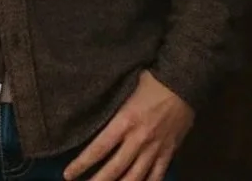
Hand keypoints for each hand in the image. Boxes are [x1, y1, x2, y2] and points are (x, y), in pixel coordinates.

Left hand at [62, 71, 193, 180]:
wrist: (183, 83)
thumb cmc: (152, 80)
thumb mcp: (127, 88)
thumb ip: (114, 105)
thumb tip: (95, 108)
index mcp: (125, 121)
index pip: (99, 148)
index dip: (82, 163)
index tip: (68, 174)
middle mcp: (138, 139)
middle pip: (114, 169)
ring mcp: (154, 149)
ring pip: (135, 177)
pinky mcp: (168, 152)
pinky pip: (156, 176)